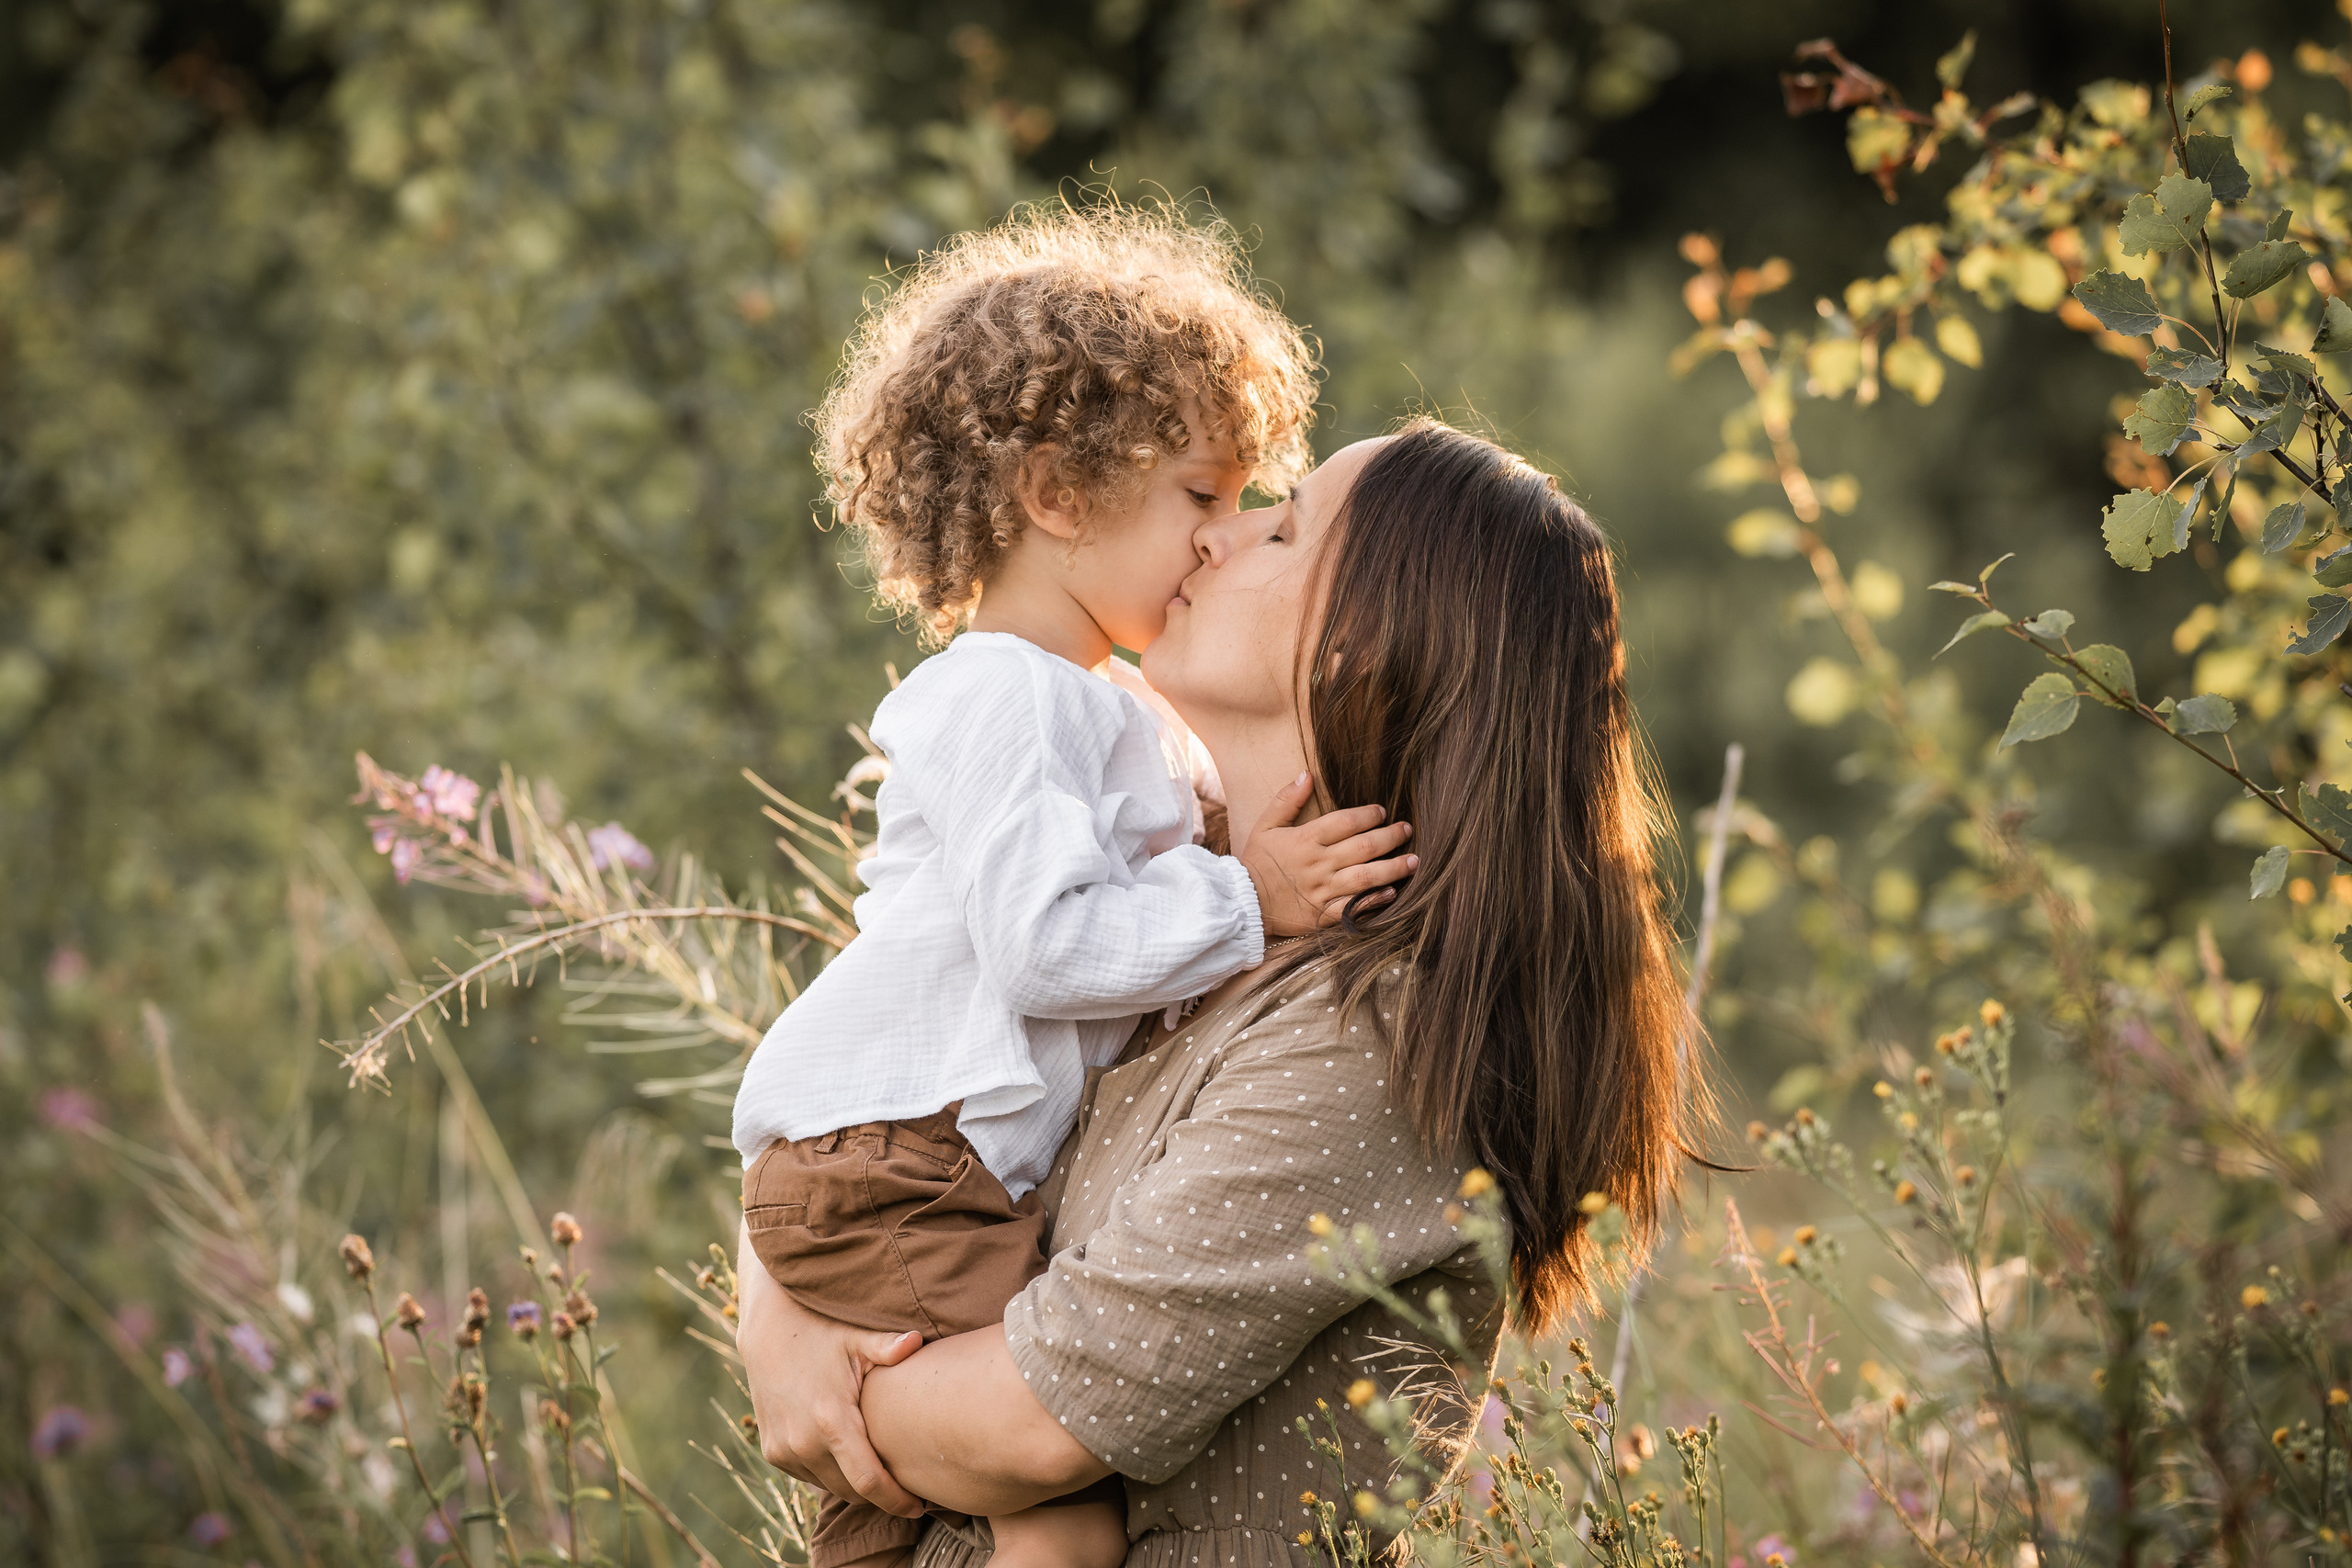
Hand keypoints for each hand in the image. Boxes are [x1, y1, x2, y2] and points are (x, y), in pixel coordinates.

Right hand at [734, 1223, 925, 1514]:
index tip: (918, 1507)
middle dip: (880, 1495)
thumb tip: (918, 1342)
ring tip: (881, 1470)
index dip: (895, 1500)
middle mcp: (803, 1442)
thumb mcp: (855, 1338)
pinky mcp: (773, 1451)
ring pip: (830, 1486)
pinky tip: (849, 1456)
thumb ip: (888, 1347)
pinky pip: (810, 1475)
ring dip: (855, 1484)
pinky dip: (830, 1472)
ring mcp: (784, 1449)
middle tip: (908, 1487)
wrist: (766, 1331)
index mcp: (831, 1420)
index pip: (868, 1481)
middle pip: (852, 1491)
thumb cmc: (820, 1331)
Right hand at [1239, 772, 1415, 936]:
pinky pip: (1355, 907)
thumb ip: (1287, 800)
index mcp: (1305, 840)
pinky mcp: (1323, 914)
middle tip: (1407, 829)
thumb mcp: (1265, 825)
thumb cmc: (1256, 862)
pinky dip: (1375, 901)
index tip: (1382, 811)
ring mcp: (1323, 890)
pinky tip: (1393, 893)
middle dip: (1390, 836)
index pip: (1345, 822)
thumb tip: (1307, 774)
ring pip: (1366, 877)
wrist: (1242, 903)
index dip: (1368, 814)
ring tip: (1414, 860)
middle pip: (1364, 847)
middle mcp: (1318, 864)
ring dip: (1394, 868)